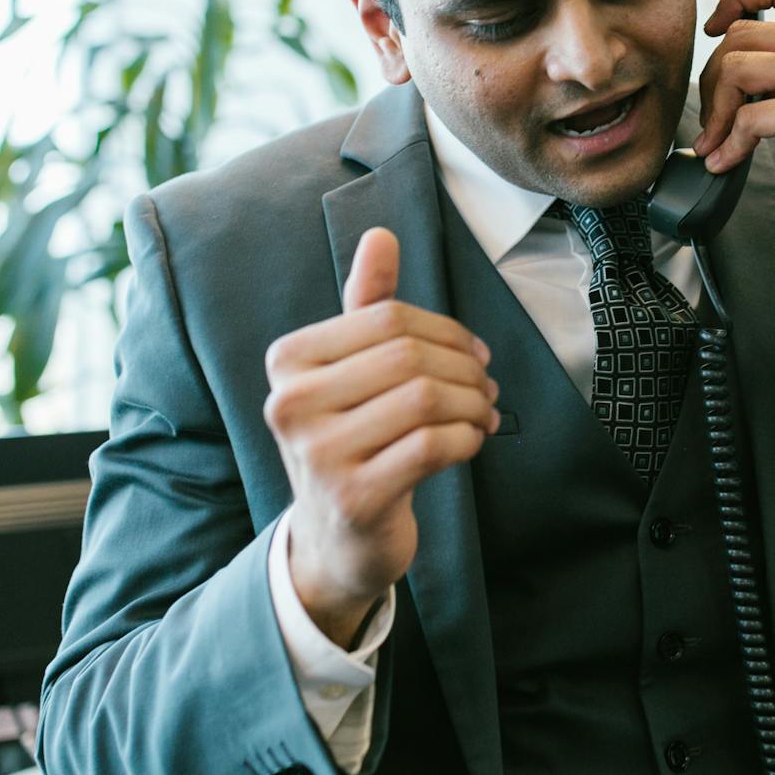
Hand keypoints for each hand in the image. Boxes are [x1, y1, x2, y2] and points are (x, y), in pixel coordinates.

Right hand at [262, 227, 498, 637]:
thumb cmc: (352, 439)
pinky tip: (472, 441)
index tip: (475, 353)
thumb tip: (381, 235)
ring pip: (427, 399)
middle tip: (487, 386)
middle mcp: (291, 404)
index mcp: (287, 362)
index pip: (386, 318)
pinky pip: (434, 445)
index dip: (445, 330)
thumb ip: (364, 304)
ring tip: (484, 413)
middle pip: (408, 356)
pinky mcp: (355, 497)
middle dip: (465, 368)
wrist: (337, 539)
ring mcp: (318, 454)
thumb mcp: (351, 370)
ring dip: (474, 404)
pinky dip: (468, 438)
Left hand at [694, 0, 774, 295]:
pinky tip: (726, 164)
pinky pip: (746, 115)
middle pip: (742, 34)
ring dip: (715, 112)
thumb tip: (726, 45)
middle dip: (713, 79)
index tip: (715, 31)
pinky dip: (728, 144)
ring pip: (735, 67)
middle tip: (714, 120)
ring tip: (717, 142)